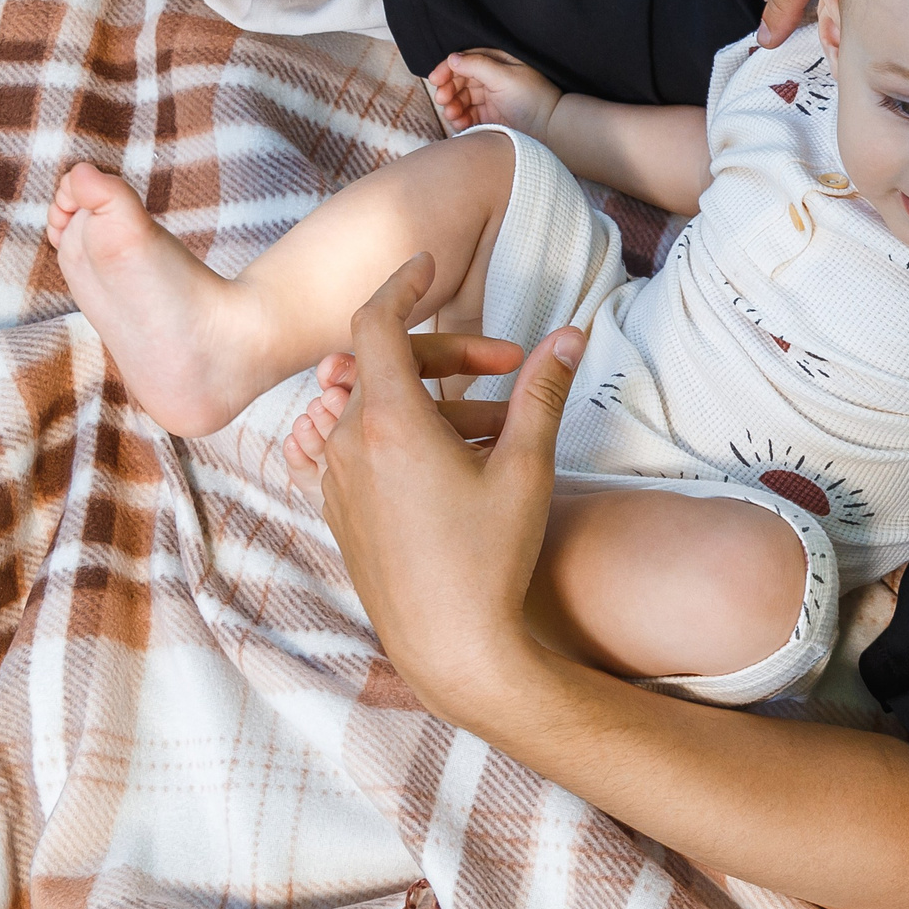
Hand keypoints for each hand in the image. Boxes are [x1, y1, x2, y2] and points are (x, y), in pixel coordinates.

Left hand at [313, 255, 582, 721]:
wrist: (449, 646)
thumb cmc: (490, 558)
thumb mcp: (526, 468)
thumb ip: (542, 392)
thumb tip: (572, 333)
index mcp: (389, 423)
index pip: (376, 323)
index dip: (401, 284)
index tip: (427, 262)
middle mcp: (348, 445)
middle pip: (386, 366)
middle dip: (449, 355)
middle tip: (510, 365)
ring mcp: (336, 481)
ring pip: (376, 409)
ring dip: (432, 401)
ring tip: (497, 428)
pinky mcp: (338, 511)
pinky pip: (363, 449)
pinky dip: (406, 436)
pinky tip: (458, 463)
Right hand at [427, 49, 563, 139]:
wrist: (551, 129)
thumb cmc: (532, 99)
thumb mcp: (504, 77)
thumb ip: (477, 65)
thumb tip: (452, 58)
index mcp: (497, 63)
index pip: (465, 61)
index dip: (448, 68)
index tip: (435, 80)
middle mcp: (492, 78)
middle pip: (459, 80)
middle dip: (448, 89)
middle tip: (443, 100)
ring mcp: (490, 98)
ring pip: (461, 98)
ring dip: (452, 105)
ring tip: (452, 114)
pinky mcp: (489, 117)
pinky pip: (467, 115)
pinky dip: (459, 118)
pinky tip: (458, 123)